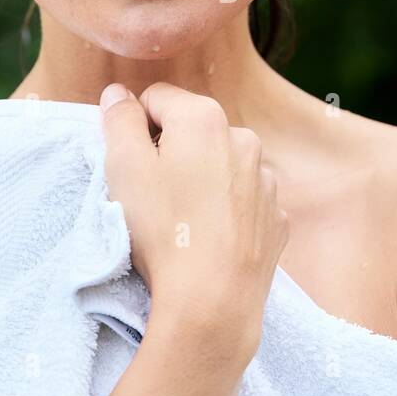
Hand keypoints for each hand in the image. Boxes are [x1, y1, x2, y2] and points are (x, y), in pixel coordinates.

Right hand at [99, 81, 289, 358]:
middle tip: (152, 196)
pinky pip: (243, 201)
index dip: (134, 128)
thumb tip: (119, 95)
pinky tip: (209, 238)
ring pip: (221, 165)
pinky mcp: (276, 217)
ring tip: (182, 221)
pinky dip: (226, 211)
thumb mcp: (123, 167)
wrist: (214, 300)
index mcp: (204, 118)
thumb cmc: (163, 230)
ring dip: (201, 180)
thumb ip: (119, 120)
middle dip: (170, 152)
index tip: (129, 165)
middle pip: (192, 130)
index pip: (156, 98)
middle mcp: (244, 138)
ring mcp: (266, 179)